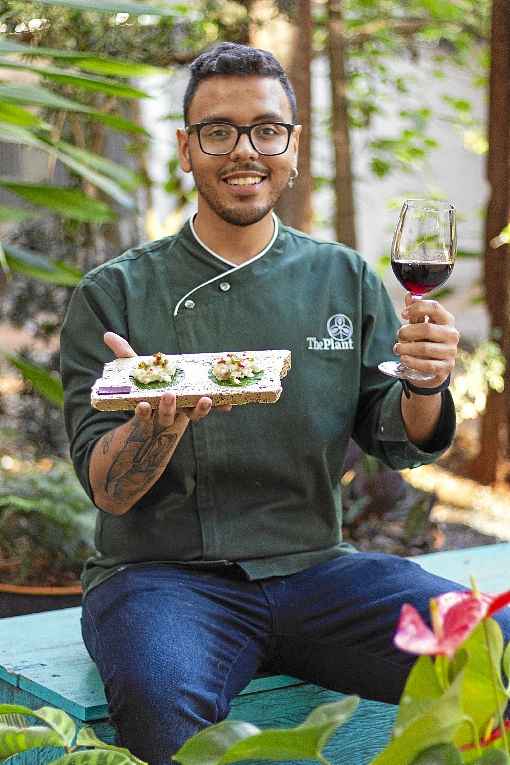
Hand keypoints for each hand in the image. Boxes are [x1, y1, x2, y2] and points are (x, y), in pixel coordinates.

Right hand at [103, 332, 231, 421]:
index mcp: (148, 405)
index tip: (141, 405)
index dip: (142, 412)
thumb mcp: (134, 368)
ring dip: (199, 409)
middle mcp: (166, 413)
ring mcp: (184, 412)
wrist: (165, 405)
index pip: (143, 412)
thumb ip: (123, 353)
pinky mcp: (199, 408)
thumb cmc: (148, 384)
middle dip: (168, 407)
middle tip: (169, 396)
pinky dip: (219, 407)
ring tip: (205, 399)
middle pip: (167, 416)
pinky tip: (228, 405)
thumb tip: (107, 335)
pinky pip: (210, 410)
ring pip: (191, 415)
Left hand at [392, 294, 459, 386]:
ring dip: (406, 348)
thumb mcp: (420, 326)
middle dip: (407, 332)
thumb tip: (409, 295)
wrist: (432, 369)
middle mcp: (452, 335)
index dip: (417, 308)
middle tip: (398, 335)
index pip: (435, 307)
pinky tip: (403, 359)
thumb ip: (415, 312)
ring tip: (397, 348)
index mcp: (447, 320)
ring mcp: (451, 352)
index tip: (402, 314)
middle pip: (427, 329)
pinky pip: (427, 364)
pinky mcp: (446, 368)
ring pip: (424, 348)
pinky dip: (412, 361)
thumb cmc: (425, 341)